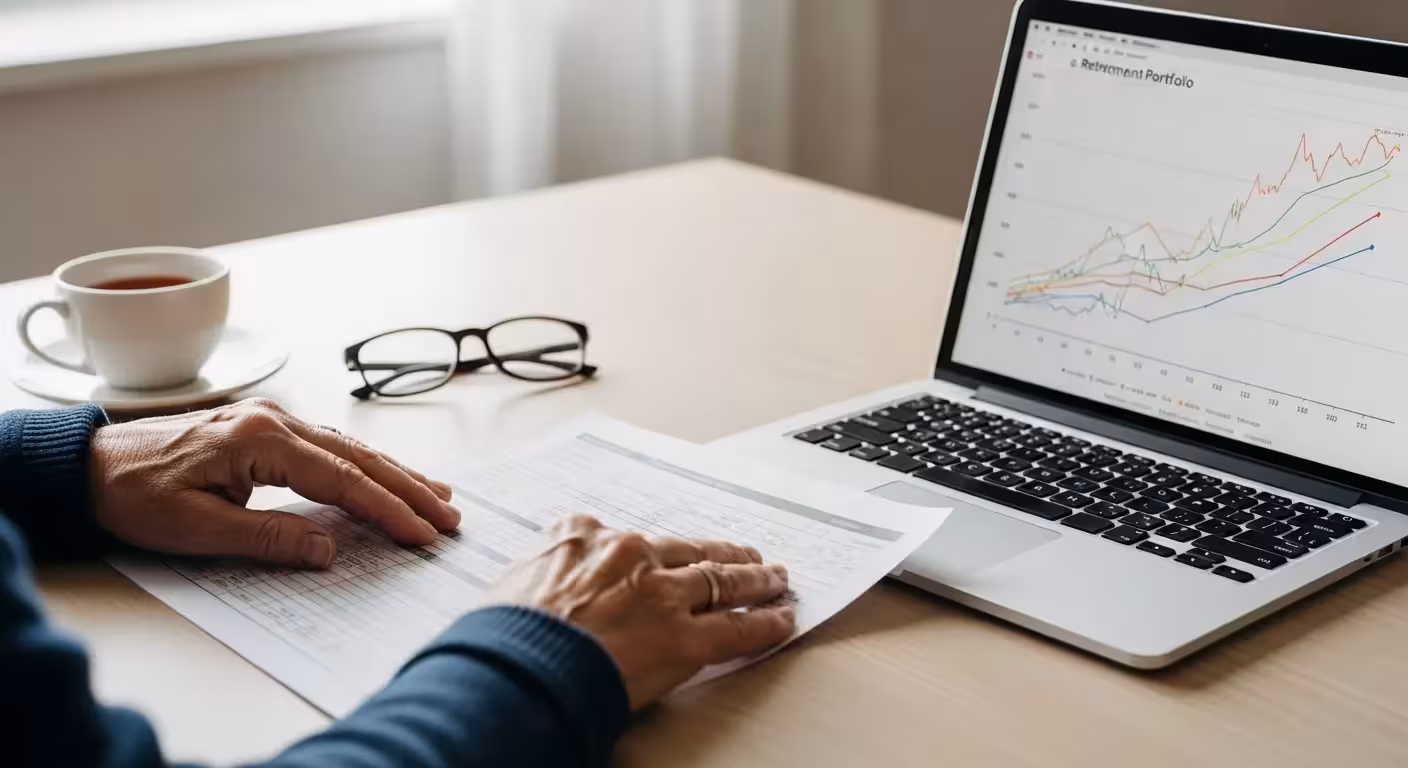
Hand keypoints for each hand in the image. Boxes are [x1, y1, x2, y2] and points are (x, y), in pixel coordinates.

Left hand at [89, 398, 459, 567]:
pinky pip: (330, 448)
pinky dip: (366, 465)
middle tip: (450, 517)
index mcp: (260, 439)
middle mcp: (275, 421)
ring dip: (396, 474)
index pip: (342, 478)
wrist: (89, 465)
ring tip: (438, 497)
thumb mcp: (196, 528)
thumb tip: (328, 550)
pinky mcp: (266, 431)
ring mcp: (273, 422)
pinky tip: (389, 477)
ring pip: (351, 449)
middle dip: (408, 489)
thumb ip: (267, 537)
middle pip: (359, 457)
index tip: (421, 533)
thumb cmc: (134, 495)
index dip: (386, 508)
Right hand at [484, 514, 794, 709]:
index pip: (634, 539)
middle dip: (724, 554)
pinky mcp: (684, 638)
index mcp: (583, 535)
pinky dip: (767, 622)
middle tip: (746, 556)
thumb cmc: (503, 635)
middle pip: (691, 551)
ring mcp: (661, 594)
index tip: (671, 554)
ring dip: (756, 580)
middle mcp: (629, 554)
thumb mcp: (513, 581)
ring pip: (723, 580)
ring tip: (775, 579)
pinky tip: (782, 618)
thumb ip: (544, 573)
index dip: (660, 551)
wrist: (514, 667)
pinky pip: (738, 628)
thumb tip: (543, 589)